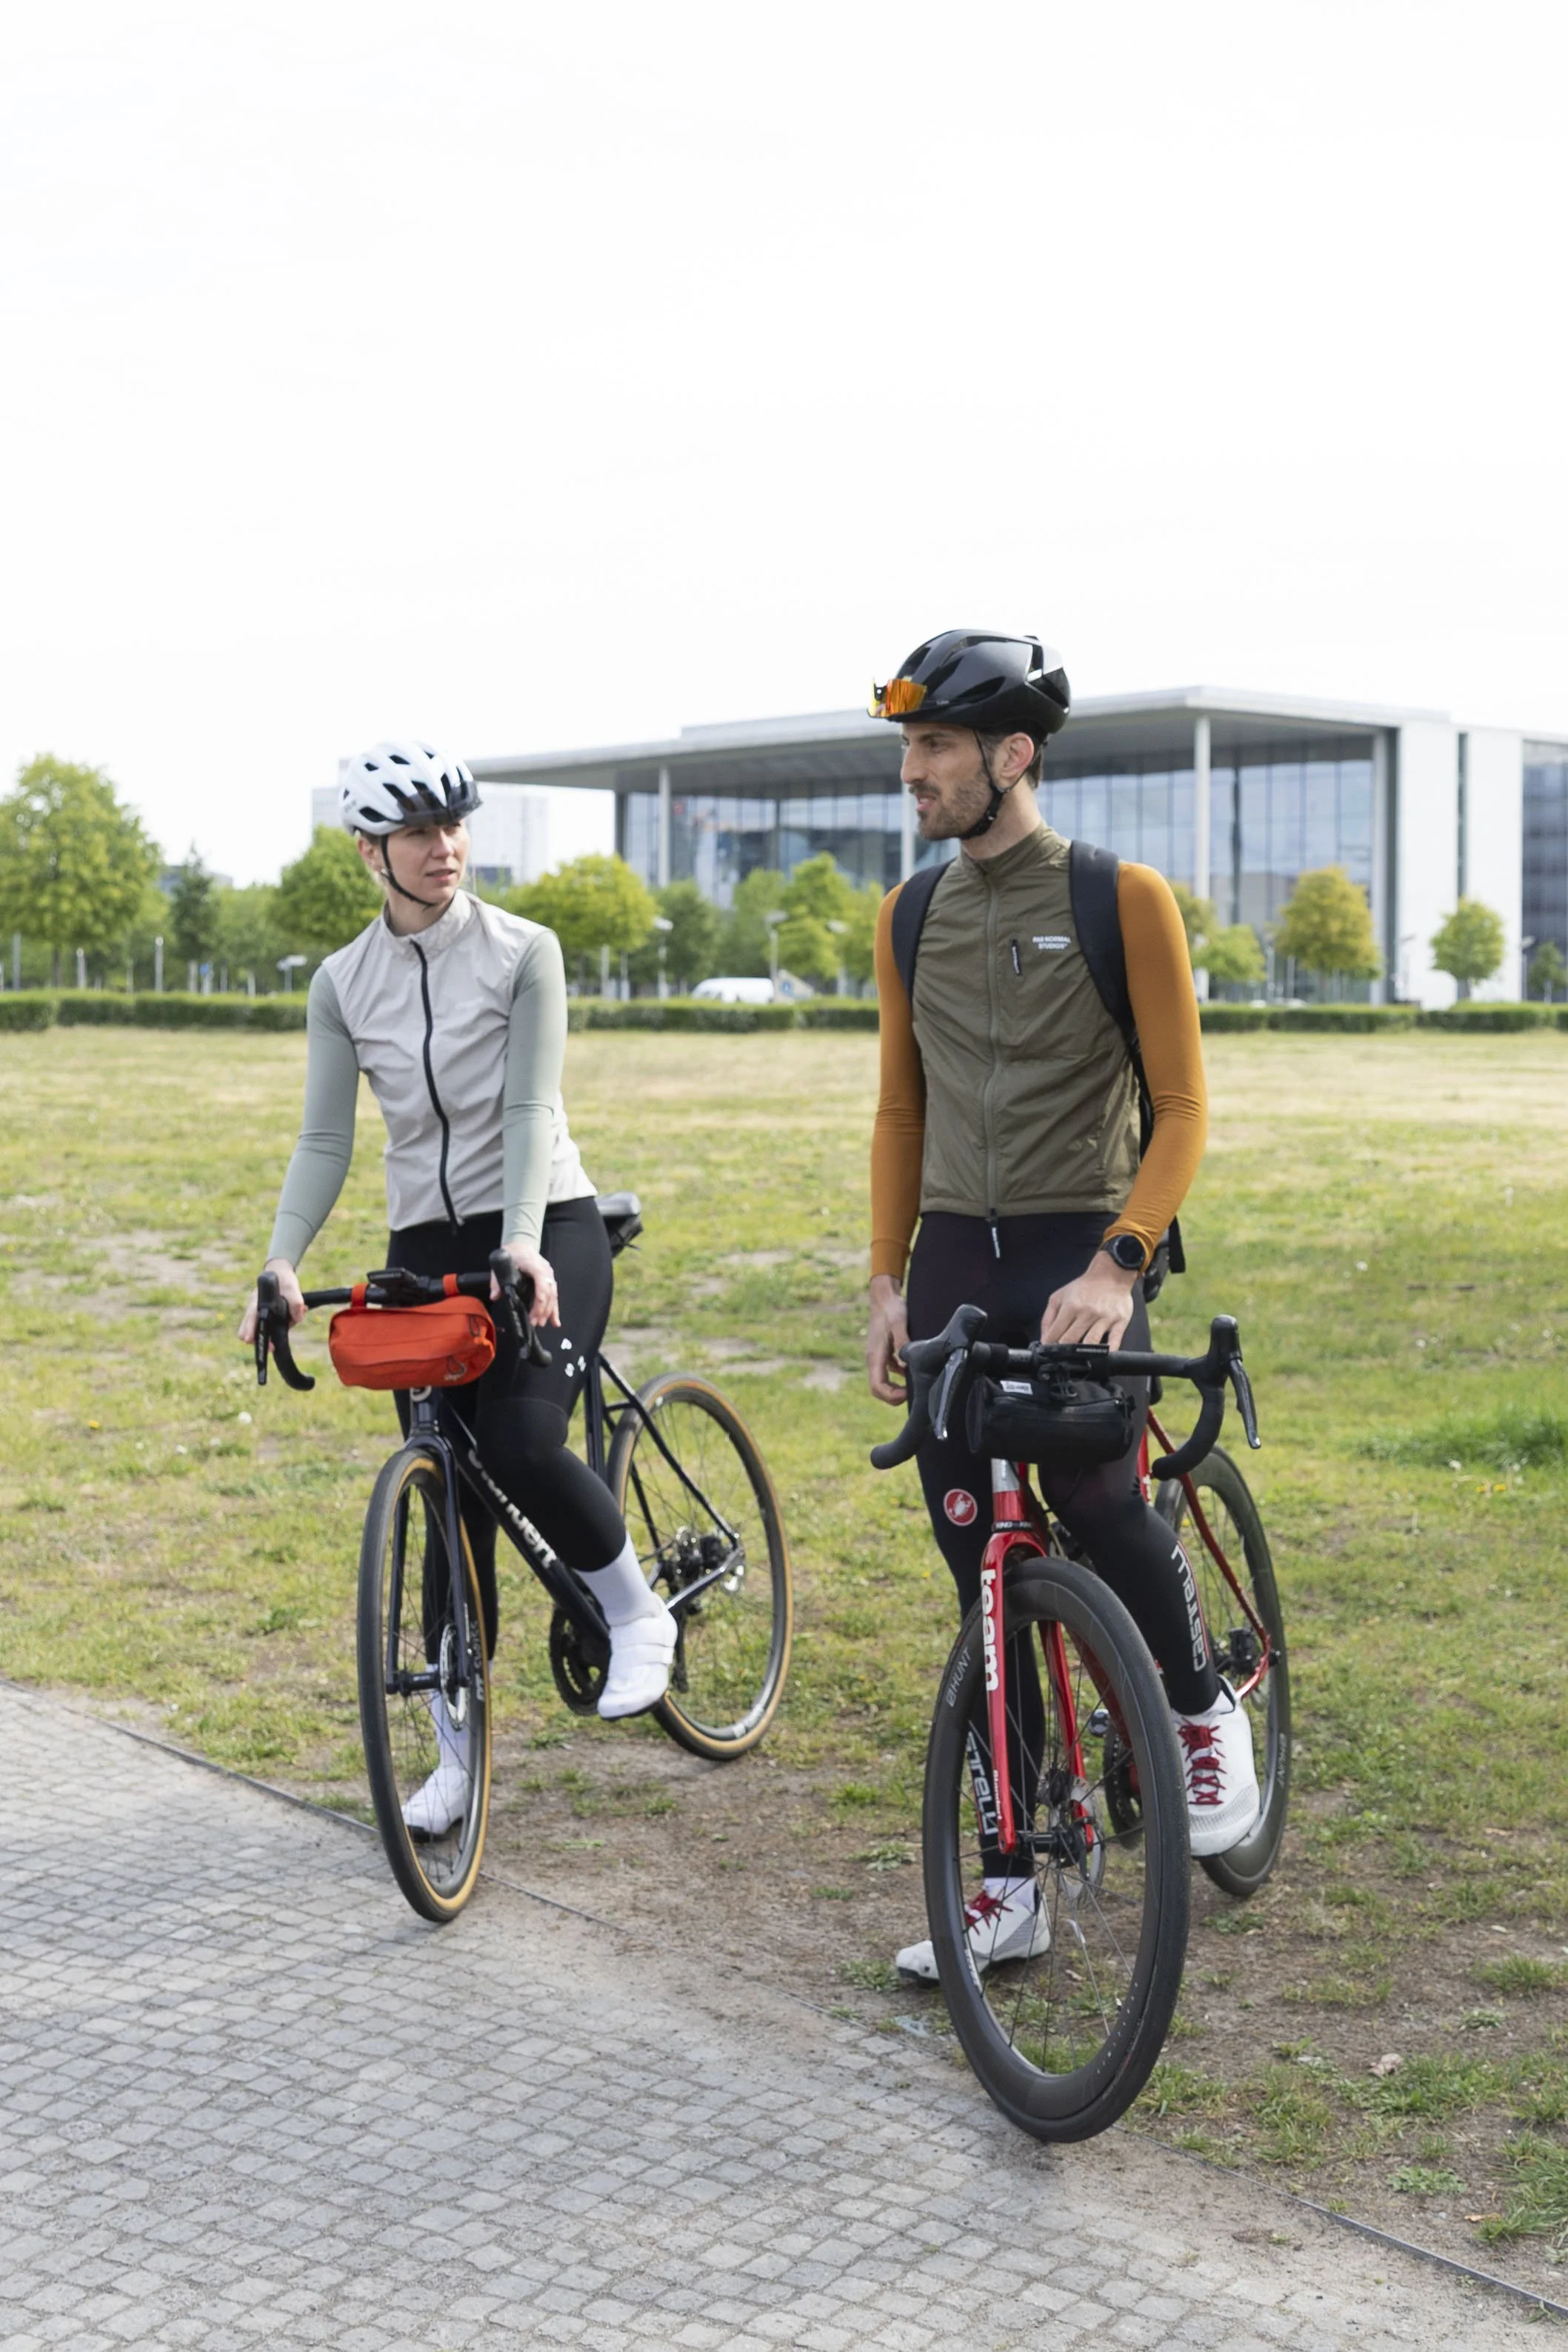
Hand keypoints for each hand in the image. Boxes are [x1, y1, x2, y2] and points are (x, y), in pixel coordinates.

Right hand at [238, 1257, 304, 1343]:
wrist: (280, 1273)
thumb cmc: (283, 1280)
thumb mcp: (292, 1287)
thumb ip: (296, 1302)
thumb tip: (298, 1318)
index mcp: (257, 1301)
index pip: (251, 1316)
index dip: (249, 1328)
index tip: (249, 1339)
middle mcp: (254, 1310)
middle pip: (248, 1329)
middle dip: (257, 1339)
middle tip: (269, 1348)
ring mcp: (258, 1315)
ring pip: (258, 1331)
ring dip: (269, 1336)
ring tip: (280, 1338)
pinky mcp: (266, 1319)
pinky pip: (269, 1328)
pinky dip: (277, 1329)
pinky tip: (289, 1323)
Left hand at [495, 1239, 559, 1327]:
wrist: (520, 1244)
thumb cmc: (511, 1254)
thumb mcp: (500, 1264)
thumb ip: (497, 1281)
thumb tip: (494, 1296)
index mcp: (534, 1265)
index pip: (541, 1281)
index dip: (540, 1297)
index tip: (535, 1312)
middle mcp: (545, 1270)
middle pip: (548, 1292)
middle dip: (542, 1309)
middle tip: (534, 1322)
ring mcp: (549, 1275)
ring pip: (553, 1295)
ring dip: (548, 1311)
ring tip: (541, 1323)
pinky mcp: (550, 1280)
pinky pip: (554, 1295)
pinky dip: (554, 1309)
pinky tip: (555, 1322)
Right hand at [866, 1275, 909, 1404]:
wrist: (885, 1296)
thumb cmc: (892, 1309)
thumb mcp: (899, 1323)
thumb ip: (902, 1343)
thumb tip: (907, 1365)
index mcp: (875, 1356)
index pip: (877, 1386)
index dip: (891, 1396)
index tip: (908, 1392)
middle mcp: (874, 1360)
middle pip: (878, 1389)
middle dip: (893, 1397)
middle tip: (913, 1394)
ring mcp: (878, 1358)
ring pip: (882, 1382)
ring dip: (896, 1389)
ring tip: (915, 1385)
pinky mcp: (883, 1354)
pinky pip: (888, 1373)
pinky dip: (899, 1377)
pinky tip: (912, 1370)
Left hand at [1038, 1251, 1139, 1348]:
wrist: (1111, 1273)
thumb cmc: (1085, 1287)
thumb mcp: (1060, 1296)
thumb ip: (1048, 1317)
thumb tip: (1044, 1338)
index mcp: (1071, 1306)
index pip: (1055, 1333)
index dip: (1049, 1345)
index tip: (1048, 1351)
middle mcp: (1087, 1312)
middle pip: (1070, 1341)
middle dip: (1063, 1352)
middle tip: (1061, 1357)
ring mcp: (1104, 1318)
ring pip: (1091, 1344)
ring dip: (1082, 1354)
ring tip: (1078, 1358)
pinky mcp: (1120, 1322)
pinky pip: (1114, 1342)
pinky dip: (1108, 1352)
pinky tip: (1101, 1356)